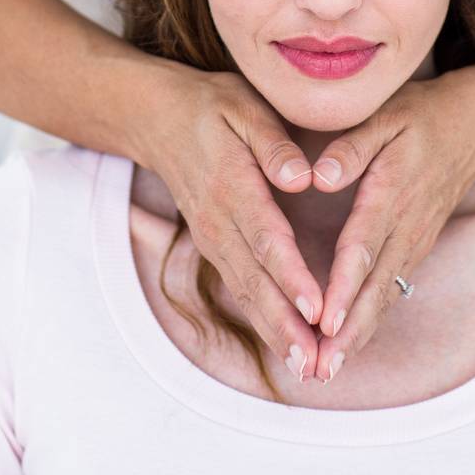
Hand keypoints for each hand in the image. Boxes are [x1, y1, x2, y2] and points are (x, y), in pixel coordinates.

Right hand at [140, 62, 326, 372]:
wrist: (157, 118)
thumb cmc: (212, 107)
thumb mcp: (245, 107)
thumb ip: (274, 144)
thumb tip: (303, 178)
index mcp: (233, 186)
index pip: (267, 238)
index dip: (292, 276)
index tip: (317, 309)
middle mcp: (219, 222)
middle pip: (256, 280)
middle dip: (286, 325)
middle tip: (315, 363)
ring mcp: (213, 237)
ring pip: (246, 292)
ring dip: (275, 332)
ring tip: (305, 367)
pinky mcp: (213, 245)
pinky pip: (240, 287)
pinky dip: (262, 318)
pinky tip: (285, 343)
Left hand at [308, 70, 474, 379]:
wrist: (474, 128)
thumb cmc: (420, 117)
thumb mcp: (385, 116)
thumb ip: (351, 147)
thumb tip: (318, 178)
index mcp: (392, 192)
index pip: (362, 246)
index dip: (342, 286)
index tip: (323, 321)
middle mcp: (406, 226)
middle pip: (375, 287)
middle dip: (347, 331)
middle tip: (320, 369)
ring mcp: (415, 241)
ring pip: (385, 296)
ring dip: (357, 336)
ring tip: (328, 372)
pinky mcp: (417, 247)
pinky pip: (392, 289)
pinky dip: (370, 321)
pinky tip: (349, 345)